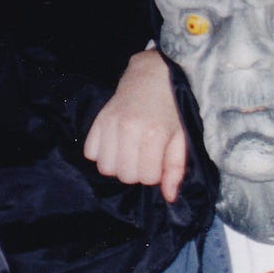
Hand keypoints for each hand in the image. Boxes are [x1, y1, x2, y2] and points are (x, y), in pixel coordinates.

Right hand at [84, 50, 186, 201]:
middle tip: (146, 156)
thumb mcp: (183, 138)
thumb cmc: (174, 108)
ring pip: (105, 167)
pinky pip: (90, 153)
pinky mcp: (97, 120)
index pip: (146, 178)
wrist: (155, 75)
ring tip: (130, 152)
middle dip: (137, 171)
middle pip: (124, 175)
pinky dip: (102, 154)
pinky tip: (116, 144)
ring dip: (119, 165)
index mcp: (153, 135)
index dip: (154, 174)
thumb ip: (176, 168)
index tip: (159, 161)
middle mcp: (128, 130)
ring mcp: (109, 124)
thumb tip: (169, 197)